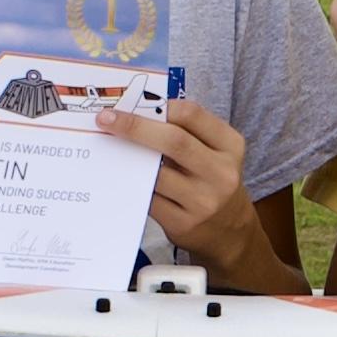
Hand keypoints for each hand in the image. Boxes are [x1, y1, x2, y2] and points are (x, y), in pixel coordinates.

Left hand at [97, 95, 268, 273]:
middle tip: (105, 119)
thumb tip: (138, 114)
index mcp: (230, 146)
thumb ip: (187, 132)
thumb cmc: (212, 181)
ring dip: (129, 158)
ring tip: (109, 147)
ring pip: (157, 174)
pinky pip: (150, 200)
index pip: (193, 115)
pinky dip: (132, 186)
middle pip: (175, 141)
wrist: (229, 232)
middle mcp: (221, 173)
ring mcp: (203, 201)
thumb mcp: (215, 152)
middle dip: (135, 127)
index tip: (131, 104)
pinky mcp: (184, 224)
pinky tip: (121, 176)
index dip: (159, 106)